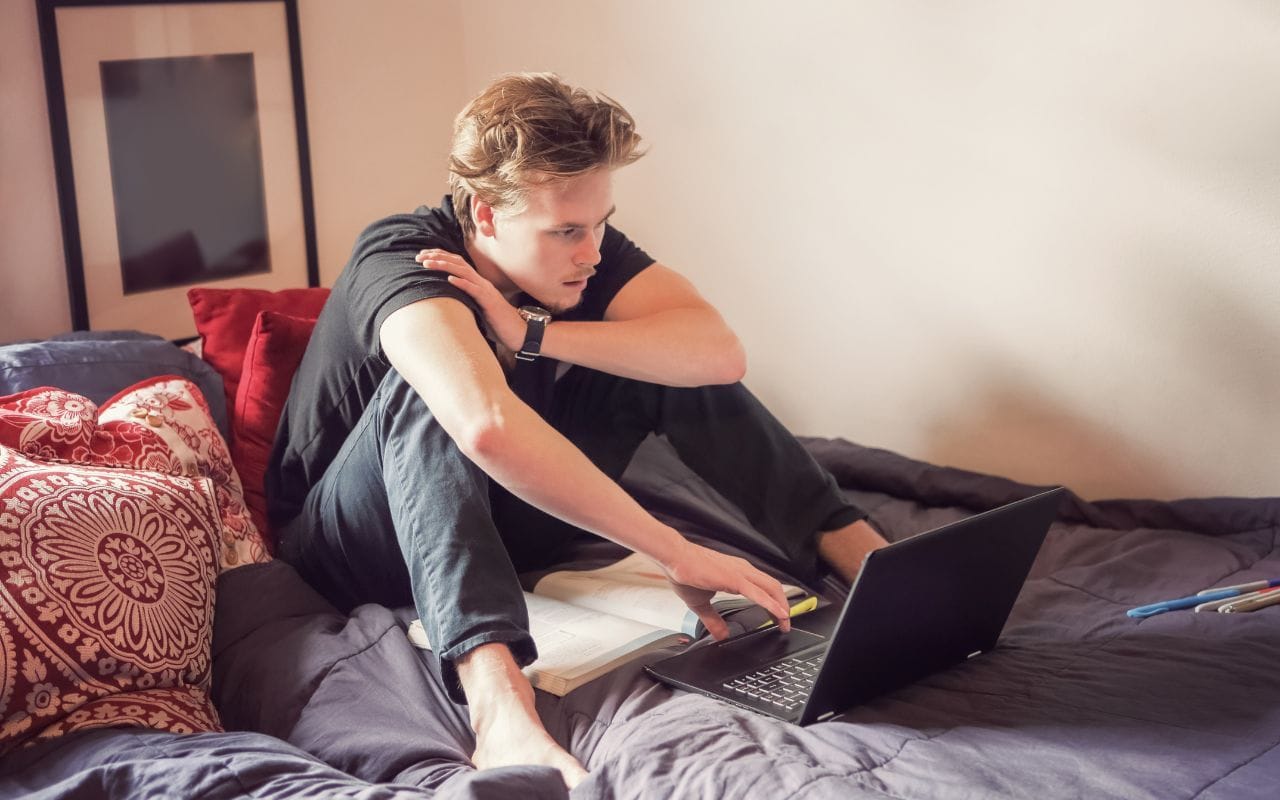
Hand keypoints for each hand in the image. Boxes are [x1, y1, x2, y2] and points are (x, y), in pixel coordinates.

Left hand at [415, 249, 525, 351]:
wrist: (519, 333)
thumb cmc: (498, 324)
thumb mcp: (477, 309)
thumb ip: (465, 301)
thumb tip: (446, 302)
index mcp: (477, 283)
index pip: (457, 264)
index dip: (440, 257)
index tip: (423, 256)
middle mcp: (481, 283)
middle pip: (458, 263)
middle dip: (437, 257)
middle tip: (419, 256)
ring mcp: (486, 291)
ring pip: (463, 272)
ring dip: (444, 266)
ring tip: (428, 263)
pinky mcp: (490, 302)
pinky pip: (475, 290)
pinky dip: (462, 283)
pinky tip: (450, 279)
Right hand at [660, 539, 791, 640]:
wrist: (674, 558)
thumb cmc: (685, 572)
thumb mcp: (700, 603)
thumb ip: (713, 619)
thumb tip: (720, 635)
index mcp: (737, 573)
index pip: (763, 587)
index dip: (774, 602)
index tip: (778, 617)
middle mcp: (743, 570)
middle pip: (773, 587)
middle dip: (783, 606)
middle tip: (786, 624)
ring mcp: (740, 573)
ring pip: (771, 588)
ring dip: (781, 606)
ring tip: (785, 621)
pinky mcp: (734, 578)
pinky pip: (758, 592)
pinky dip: (771, 604)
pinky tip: (778, 613)